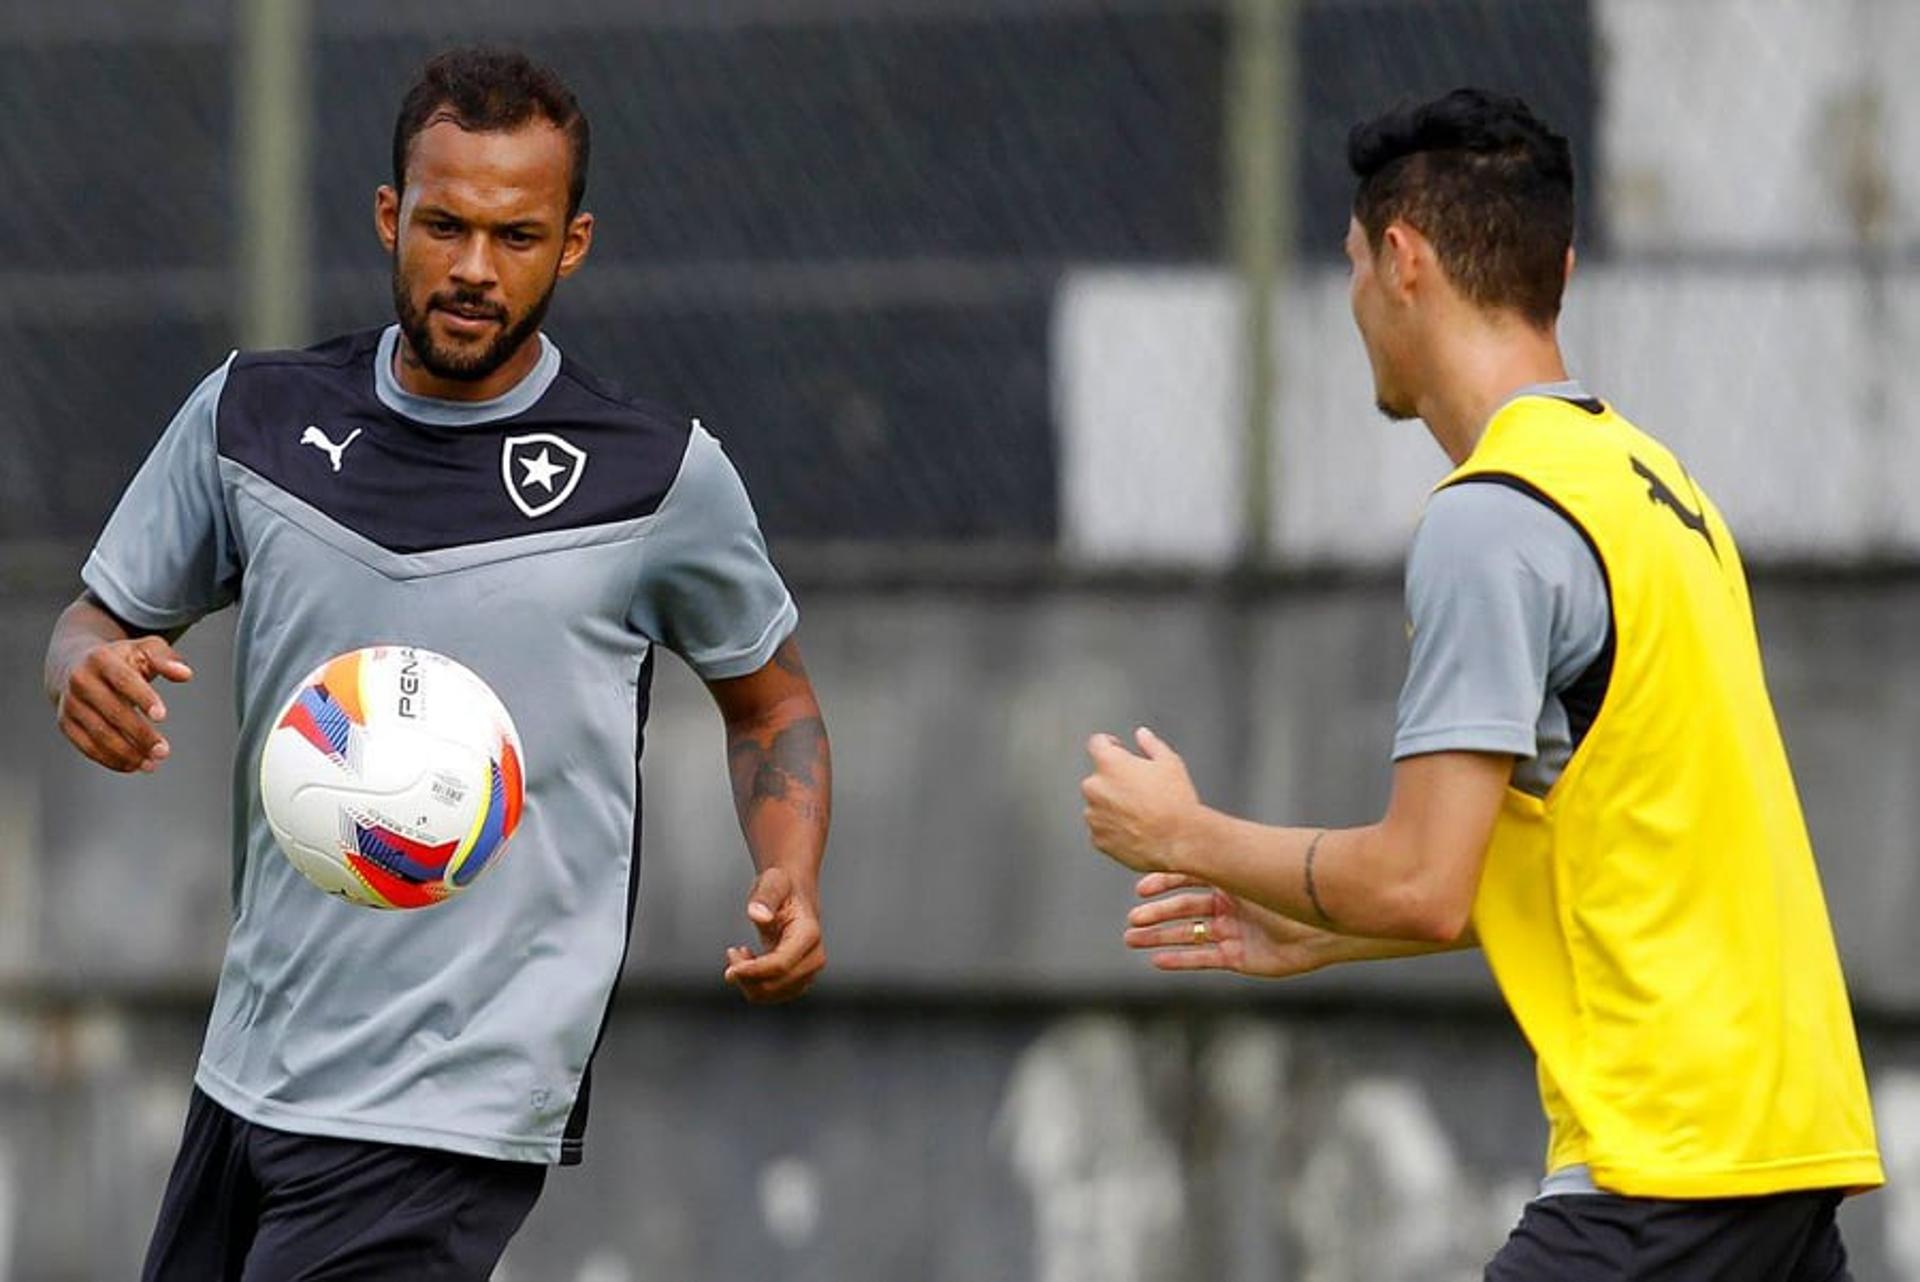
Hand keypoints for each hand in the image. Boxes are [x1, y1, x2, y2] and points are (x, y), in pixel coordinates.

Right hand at [54, 637, 193, 773]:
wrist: (74, 664)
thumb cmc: (120, 659)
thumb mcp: (143, 650)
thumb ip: (166, 660)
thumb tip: (185, 674)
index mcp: (100, 658)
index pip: (124, 680)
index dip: (143, 698)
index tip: (163, 717)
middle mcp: (80, 681)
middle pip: (113, 712)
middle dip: (140, 734)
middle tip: (163, 751)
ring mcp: (70, 704)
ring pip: (99, 733)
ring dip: (127, 753)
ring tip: (151, 764)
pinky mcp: (66, 723)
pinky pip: (87, 746)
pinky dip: (110, 759)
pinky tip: (133, 765)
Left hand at [724, 866, 825, 1002]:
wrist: (794, 893)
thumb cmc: (782, 887)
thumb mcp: (772, 883)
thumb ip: (764, 898)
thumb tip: (758, 915)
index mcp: (809, 935)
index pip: (780, 965)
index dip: (753, 971)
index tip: (729, 969)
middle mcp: (815, 958)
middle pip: (774, 985)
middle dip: (746, 975)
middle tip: (732, 952)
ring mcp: (809, 972)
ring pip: (769, 994)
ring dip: (747, 980)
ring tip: (740, 954)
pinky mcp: (799, 981)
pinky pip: (770, 995)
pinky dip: (753, 983)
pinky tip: (749, 961)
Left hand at [1080, 726, 1198, 873]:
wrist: (1178, 841)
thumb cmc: (1175, 803)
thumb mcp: (1170, 763)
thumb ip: (1151, 744)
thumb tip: (1142, 735)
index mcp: (1109, 763)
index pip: (1097, 743)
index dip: (1110, 744)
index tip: (1118, 750)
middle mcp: (1094, 787)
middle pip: (1099, 777)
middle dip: (1114, 780)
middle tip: (1140, 791)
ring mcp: (1093, 815)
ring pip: (1099, 804)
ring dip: (1112, 805)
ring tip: (1141, 814)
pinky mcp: (1097, 838)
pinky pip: (1102, 828)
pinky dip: (1113, 828)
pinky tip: (1136, 829)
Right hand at [1125, 872, 1334, 977]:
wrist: (1320, 927)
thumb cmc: (1286, 893)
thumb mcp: (1245, 875)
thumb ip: (1215, 859)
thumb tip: (1181, 834)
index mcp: (1231, 880)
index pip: (1188, 879)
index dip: (1163, 884)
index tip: (1140, 889)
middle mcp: (1229, 905)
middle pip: (1184, 910)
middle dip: (1156, 914)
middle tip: (1131, 921)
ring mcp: (1233, 932)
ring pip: (1189, 935)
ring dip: (1160, 937)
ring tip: (1133, 939)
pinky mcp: (1239, 957)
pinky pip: (1204, 959)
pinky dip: (1180, 960)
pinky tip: (1157, 960)